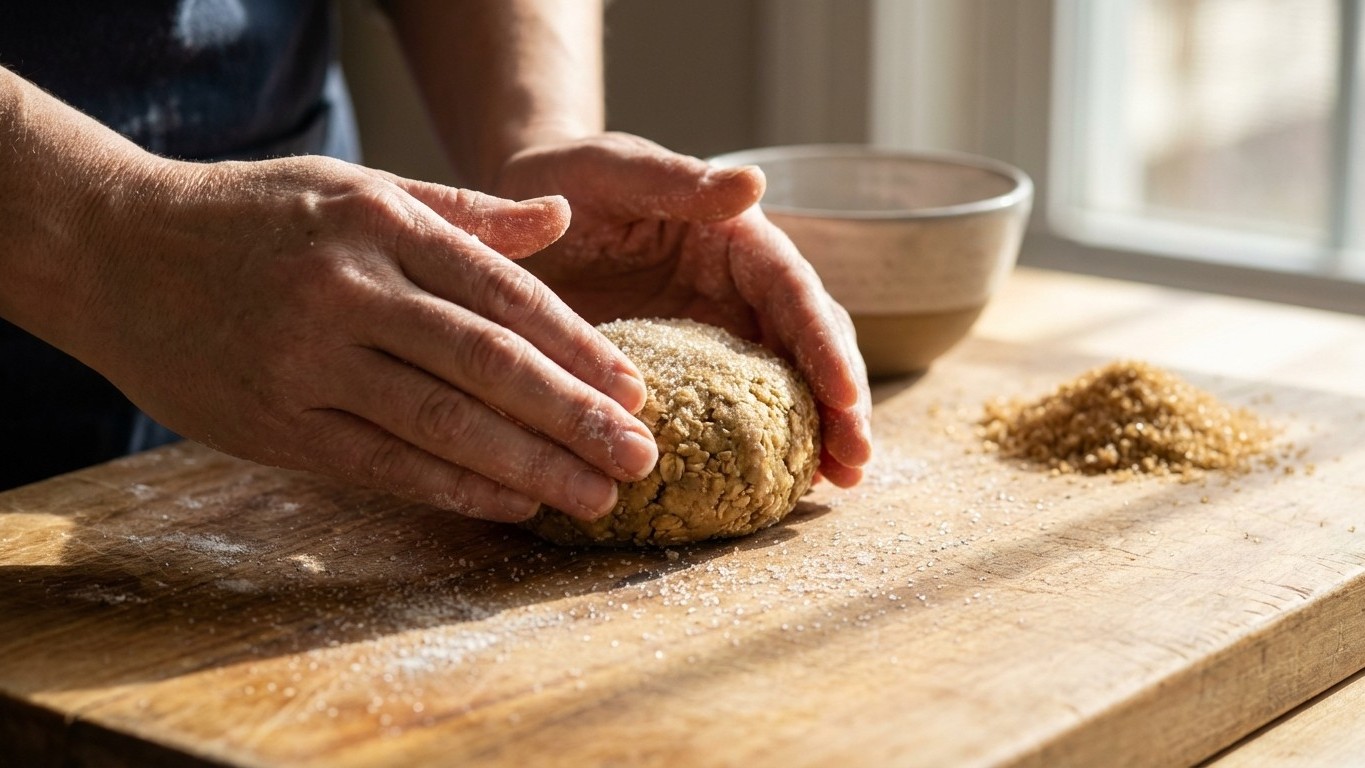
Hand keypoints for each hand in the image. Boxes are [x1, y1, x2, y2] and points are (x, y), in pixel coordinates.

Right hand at [76, 155, 659, 520]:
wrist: (114, 249)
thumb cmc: (251, 216)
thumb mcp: (356, 188)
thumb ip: (462, 213)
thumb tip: (560, 216)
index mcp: (380, 225)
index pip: (505, 295)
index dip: (579, 348)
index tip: (635, 390)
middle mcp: (350, 291)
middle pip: (488, 364)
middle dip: (575, 417)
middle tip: (641, 457)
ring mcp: (308, 360)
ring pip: (442, 423)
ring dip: (531, 466)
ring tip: (597, 497)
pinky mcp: (274, 422)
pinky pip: (382, 464)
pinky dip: (454, 488)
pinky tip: (513, 504)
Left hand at [493, 133, 872, 484]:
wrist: (522, 222)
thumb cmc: (568, 181)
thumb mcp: (615, 171)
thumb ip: (677, 179)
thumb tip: (754, 182)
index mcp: (736, 237)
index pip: (794, 291)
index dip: (823, 344)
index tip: (845, 397)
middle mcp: (742, 289)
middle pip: (809, 345)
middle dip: (839, 402)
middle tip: (854, 461)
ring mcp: (720, 334)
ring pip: (784, 385)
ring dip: (815, 433)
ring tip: (837, 482)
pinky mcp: (691, 373)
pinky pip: (732, 413)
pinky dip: (762, 446)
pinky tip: (780, 488)